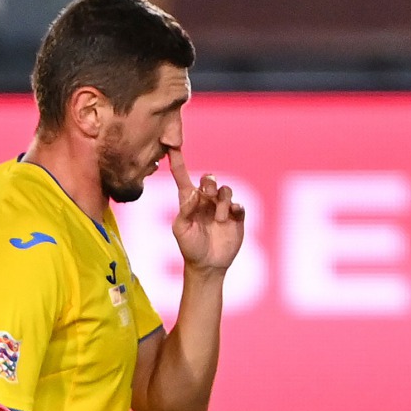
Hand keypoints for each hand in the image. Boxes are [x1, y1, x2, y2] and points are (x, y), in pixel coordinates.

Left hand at [168, 149, 244, 272]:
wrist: (208, 265)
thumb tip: (194, 193)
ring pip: (225, 191)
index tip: (172, 145)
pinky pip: (239, 205)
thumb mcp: (181, 230)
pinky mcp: (236, 217)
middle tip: (208, 194)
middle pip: (209, 180)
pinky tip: (231, 215)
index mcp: (188, 201)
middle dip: (209, 182)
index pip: (182, 176)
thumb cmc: (190, 247)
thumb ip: (186, 210)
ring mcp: (221, 208)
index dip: (177, 161)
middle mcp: (205, 201)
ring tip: (218, 219)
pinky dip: (235, 208)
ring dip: (222, 202)